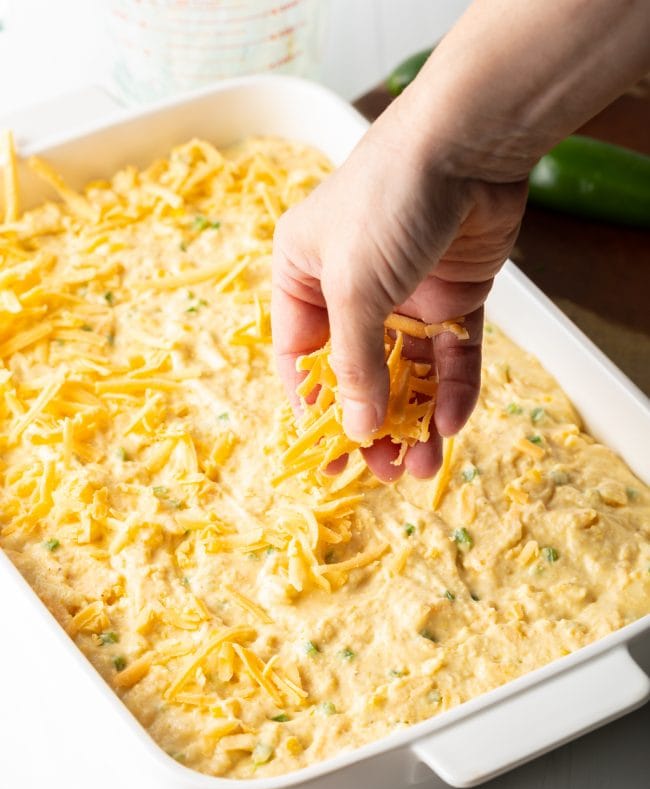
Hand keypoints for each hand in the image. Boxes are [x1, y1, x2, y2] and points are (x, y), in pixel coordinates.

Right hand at [271, 107, 526, 481]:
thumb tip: (356, 430)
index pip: (301, 360)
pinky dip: (453, 388)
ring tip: (421, 466)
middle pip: (359, 374)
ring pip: (408, 372)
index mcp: (303, 277)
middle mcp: (352, 289)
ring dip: (415, 419)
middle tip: (384, 472)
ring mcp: (405, 294)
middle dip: (372, 424)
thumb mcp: (353, 289)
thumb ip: (354, 364)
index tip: (329, 461)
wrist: (468, 143)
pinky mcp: (454, 295)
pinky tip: (454, 422)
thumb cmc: (386, 203)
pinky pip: (452, 354)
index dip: (315, 412)